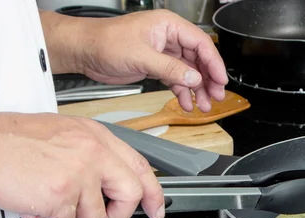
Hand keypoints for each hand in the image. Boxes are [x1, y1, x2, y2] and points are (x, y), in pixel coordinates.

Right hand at [0, 112, 163, 217]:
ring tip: (51, 202)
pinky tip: (36, 205)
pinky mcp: (62, 194)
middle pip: (131, 193)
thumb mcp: (65, 134)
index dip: (153, 192)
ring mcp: (80, 173)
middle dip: (118, 214)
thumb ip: (94, 155)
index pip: (140, 166)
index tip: (157, 207)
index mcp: (96, 136)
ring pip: (95, 216)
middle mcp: (94, 153)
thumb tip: (110, 181)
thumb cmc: (12, 140)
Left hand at [42, 10, 227, 112]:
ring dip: (197, 89)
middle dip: (208, 79)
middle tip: (216, 96)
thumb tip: (193, 77)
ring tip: (205, 105)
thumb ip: (170, 68)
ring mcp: (163, 52)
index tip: (220, 80)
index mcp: (168, 25)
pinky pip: (176, 79)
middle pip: (198, 59)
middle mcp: (168, 37)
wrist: (84, 51)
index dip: (213, 63)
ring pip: (189, 71)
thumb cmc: (105, 42)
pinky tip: (187, 103)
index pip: (200, 43)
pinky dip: (182, 91)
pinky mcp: (155, 65)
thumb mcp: (141, 56)